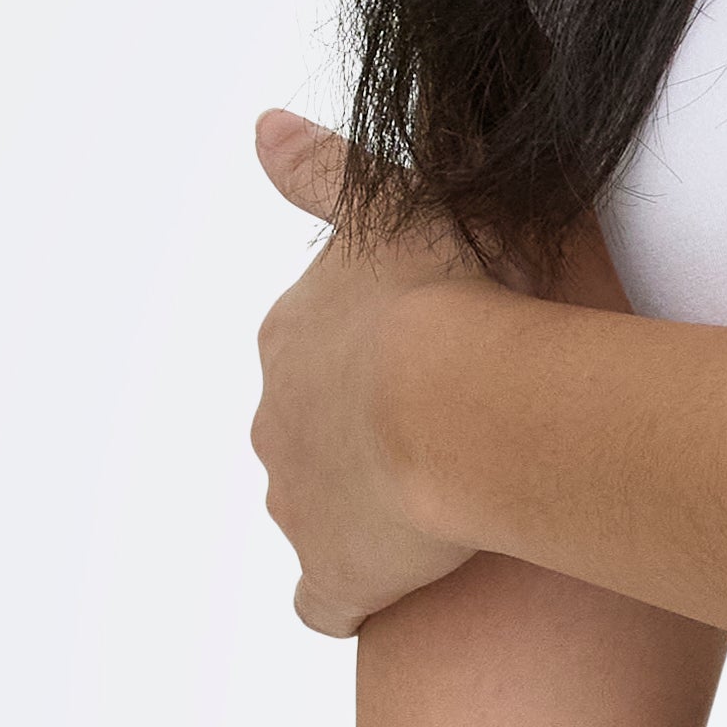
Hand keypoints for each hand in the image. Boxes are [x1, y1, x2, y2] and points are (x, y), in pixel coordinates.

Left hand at [250, 106, 480, 632]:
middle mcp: (276, 418)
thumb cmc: (456, 292)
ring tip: (443, 518)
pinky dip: (354, 599)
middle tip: (444, 442)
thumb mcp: (401, 201)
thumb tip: (262, 126)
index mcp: (295, 335)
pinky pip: (327, 599)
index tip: (427, 367)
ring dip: (366, 516)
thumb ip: (332, 167)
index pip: (313, 353)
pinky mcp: (332, 572)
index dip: (373, 363)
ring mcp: (297, 501)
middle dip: (361, 441)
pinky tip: (397, 598)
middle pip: (309, 434)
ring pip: (316, 511)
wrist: (464, 400)